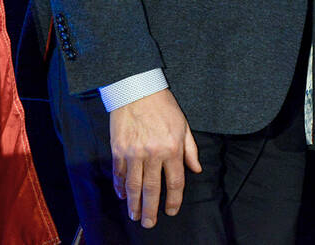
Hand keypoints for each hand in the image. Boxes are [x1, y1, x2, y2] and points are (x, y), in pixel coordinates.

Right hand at [109, 89, 201, 227]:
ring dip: (134, 204)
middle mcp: (153, 154)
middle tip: (149, 224)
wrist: (137, 90)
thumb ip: (190, 149)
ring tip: (135, 216)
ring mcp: (133, 154)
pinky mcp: (118, 151)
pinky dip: (120, 188)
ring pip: (134, 186)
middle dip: (151, 210)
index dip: (174, 200)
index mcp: (173, 148)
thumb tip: (196, 169)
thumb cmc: (164, 107)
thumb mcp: (184, 125)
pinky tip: (123, 196)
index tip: (172, 211)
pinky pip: (119, 175)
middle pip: (152, 190)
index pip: (175, 182)